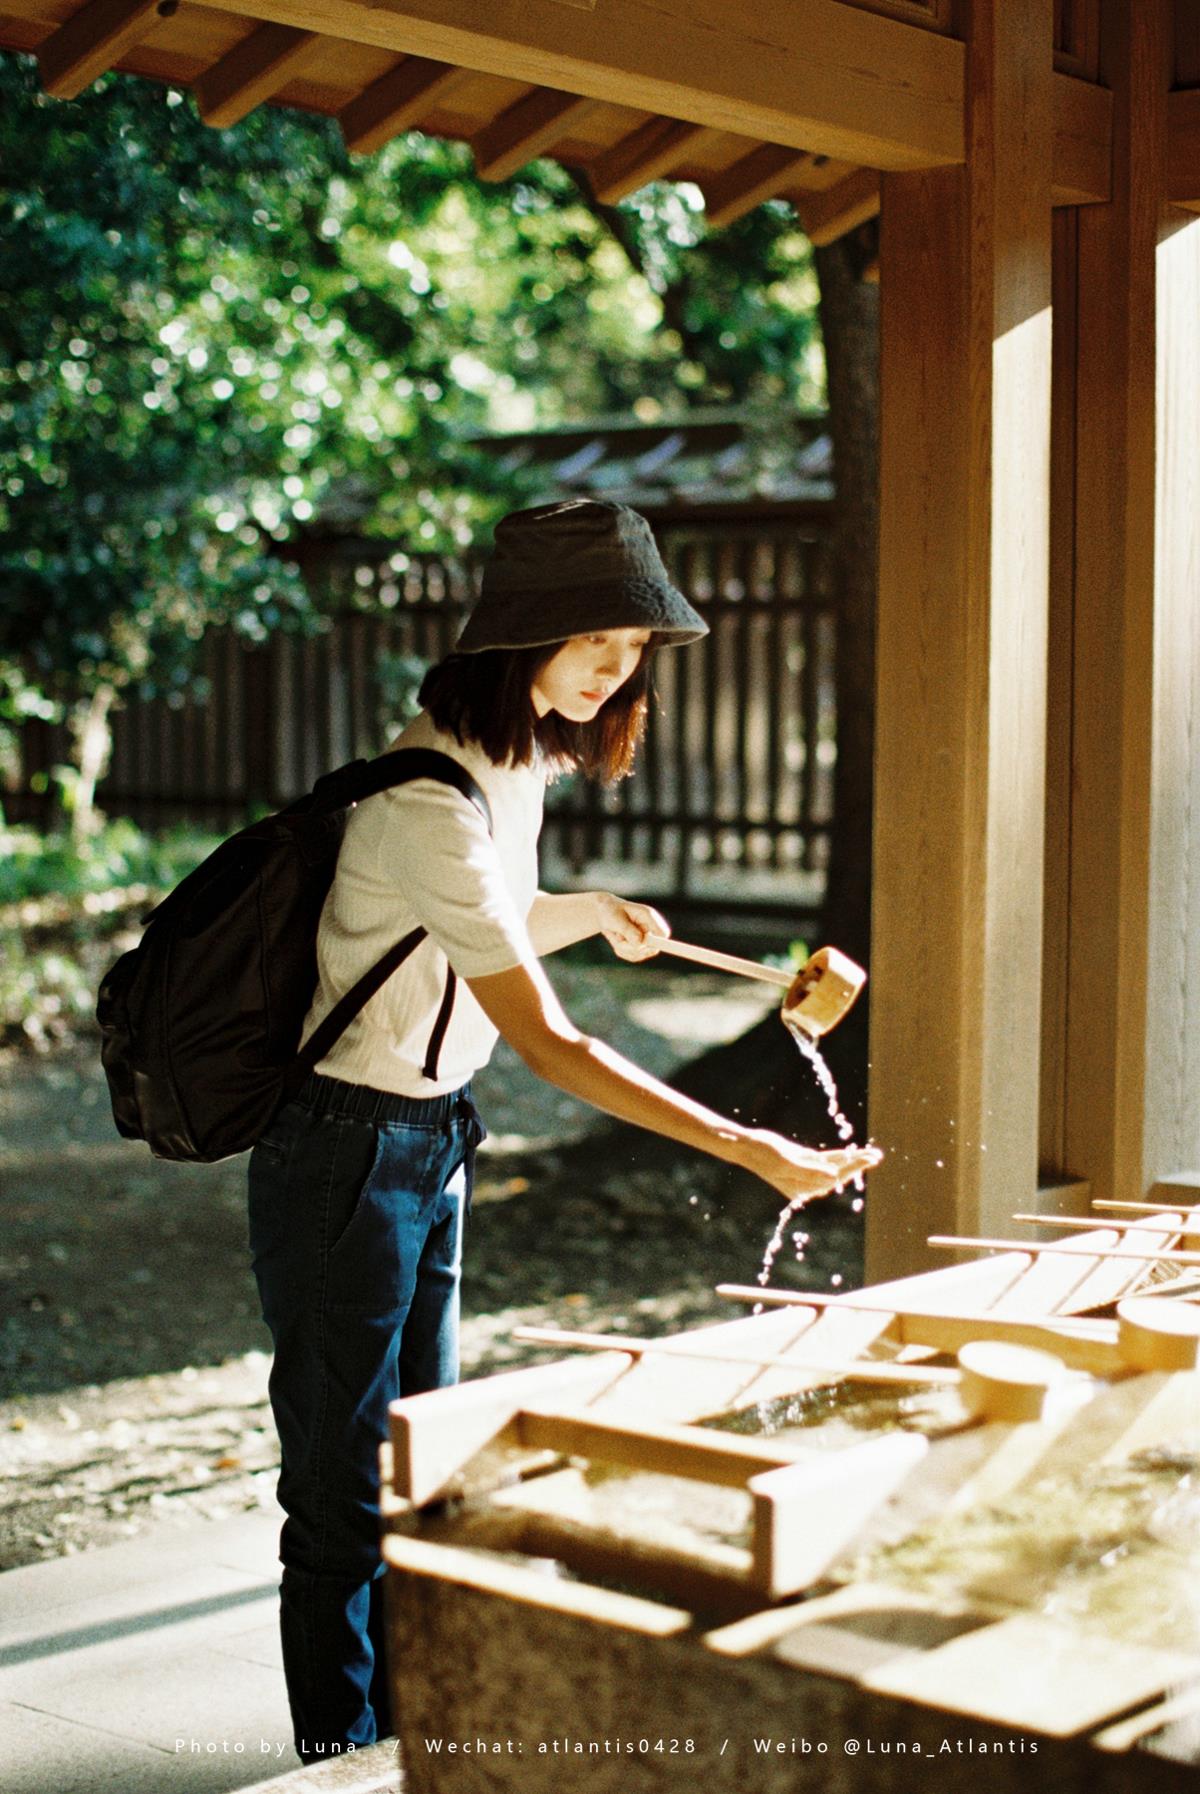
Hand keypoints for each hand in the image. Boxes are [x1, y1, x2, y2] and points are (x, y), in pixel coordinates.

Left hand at [596, 892, 668, 961]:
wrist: (604, 912)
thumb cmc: (610, 911)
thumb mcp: (616, 919)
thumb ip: (628, 930)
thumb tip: (639, 944)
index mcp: (648, 916)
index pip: (662, 933)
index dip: (656, 943)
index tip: (640, 945)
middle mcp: (650, 928)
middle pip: (651, 949)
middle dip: (631, 947)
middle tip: (617, 938)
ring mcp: (646, 939)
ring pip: (639, 954)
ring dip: (623, 948)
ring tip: (614, 935)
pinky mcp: (640, 947)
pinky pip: (632, 956)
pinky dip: (621, 951)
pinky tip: (616, 939)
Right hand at [745, 1130, 882, 1202]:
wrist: (746, 1146)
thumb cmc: (763, 1154)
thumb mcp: (787, 1162)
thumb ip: (810, 1171)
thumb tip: (833, 1178)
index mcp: (803, 1188)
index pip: (835, 1178)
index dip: (853, 1168)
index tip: (868, 1158)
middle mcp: (806, 1183)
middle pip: (838, 1174)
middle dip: (858, 1165)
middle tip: (877, 1155)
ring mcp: (805, 1172)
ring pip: (834, 1166)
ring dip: (852, 1160)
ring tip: (872, 1154)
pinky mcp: (802, 1161)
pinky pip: (825, 1160)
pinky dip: (839, 1156)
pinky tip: (852, 1153)